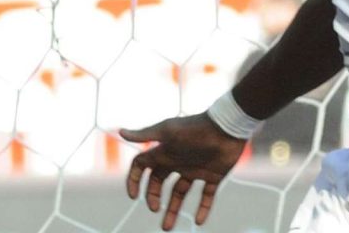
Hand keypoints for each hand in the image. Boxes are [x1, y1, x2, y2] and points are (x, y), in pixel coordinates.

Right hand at [120, 112, 246, 230]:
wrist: (228, 126)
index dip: (134, 180)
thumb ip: (145, 135)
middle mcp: (178, 161)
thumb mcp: (168, 131)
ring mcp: (195, 169)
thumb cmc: (196, 128)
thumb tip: (120, 132)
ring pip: (180, 193)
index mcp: (165, 151)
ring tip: (166, 229)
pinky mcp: (213, 175)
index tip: (133, 196)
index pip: (142, 166)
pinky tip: (198, 221)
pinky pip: (206, 196)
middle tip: (155, 209)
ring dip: (173, 210)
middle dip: (153, 197)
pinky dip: (203, 209)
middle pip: (158, 182)